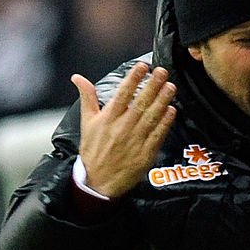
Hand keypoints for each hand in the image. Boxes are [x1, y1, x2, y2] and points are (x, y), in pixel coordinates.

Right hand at [71, 62, 177, 198]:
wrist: (98, 182)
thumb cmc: (93, 150)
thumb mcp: (87, 123)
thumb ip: (87, 98)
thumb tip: (77, 77)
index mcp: (107, 119)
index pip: (122, 94)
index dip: (133, 79)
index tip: (143, 66)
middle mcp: (121, 128)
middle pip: (140, 103)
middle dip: (152, 86)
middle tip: (163, 71)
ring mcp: (134, 141)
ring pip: (151, 118)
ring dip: (162, 101)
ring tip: (171, 86)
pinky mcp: (145, 154)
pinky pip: (157, 135)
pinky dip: (165, 123)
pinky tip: (172, 110)